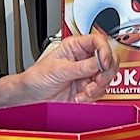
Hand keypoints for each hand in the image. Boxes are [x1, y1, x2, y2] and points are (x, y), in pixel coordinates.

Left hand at [0, 30, 116, 106]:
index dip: (105, 51)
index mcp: (75, 47)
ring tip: (84, 92)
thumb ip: (80, 67)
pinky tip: (80, 97)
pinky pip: (100, 91)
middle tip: (97, 80)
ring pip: (107, 77)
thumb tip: (98, 63)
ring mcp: (87, 75)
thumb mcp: (58, 70)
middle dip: (106, 72)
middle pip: (109, 60)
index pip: (98, 41)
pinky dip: (93, 96)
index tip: (103, 63)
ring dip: (98, 87)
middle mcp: (84, 59)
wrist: (30, 96)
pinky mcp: (87, 89)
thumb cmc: (36, 77)